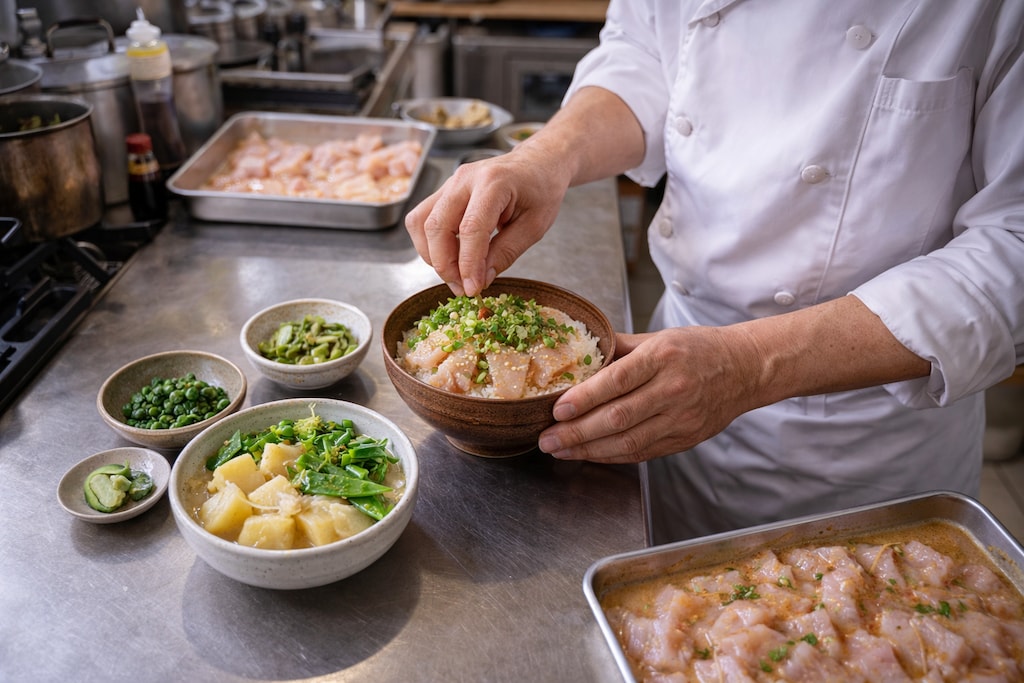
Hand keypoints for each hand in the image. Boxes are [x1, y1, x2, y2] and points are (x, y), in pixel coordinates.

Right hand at [404, 144, 571, 295]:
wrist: (537, 163)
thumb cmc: (541, 190)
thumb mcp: (534, 226)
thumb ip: (506, 252)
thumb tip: (479, 279)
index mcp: (494, 182)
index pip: (471, 228)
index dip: (468, 263)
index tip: (472, 289)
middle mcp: (465, 179)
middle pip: (436, 225)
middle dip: (444, 264)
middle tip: (462, 287)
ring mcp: (450, 183)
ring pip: (420, 222)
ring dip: (432, 255)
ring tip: (456, 274)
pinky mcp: (443, 191)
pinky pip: (422, 219)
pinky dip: (430, 244)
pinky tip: (451, 256)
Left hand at [537, 296, 930, 463]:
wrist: (746, 369)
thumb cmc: (698, 348)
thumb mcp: (658, 336)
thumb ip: (618, 347)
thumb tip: (579, 351)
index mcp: (663, 356)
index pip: (617, 381)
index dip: (584, 398)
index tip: (556, 409)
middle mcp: (673, 388)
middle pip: (618, 417)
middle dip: (577, 432)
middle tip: (546, 438)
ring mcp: (681, 417)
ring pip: (628, 441)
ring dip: (589, 450)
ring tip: (560, 451)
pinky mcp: (686, 438)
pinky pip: (643, 452)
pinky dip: (612, 456)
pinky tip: (590, 455)